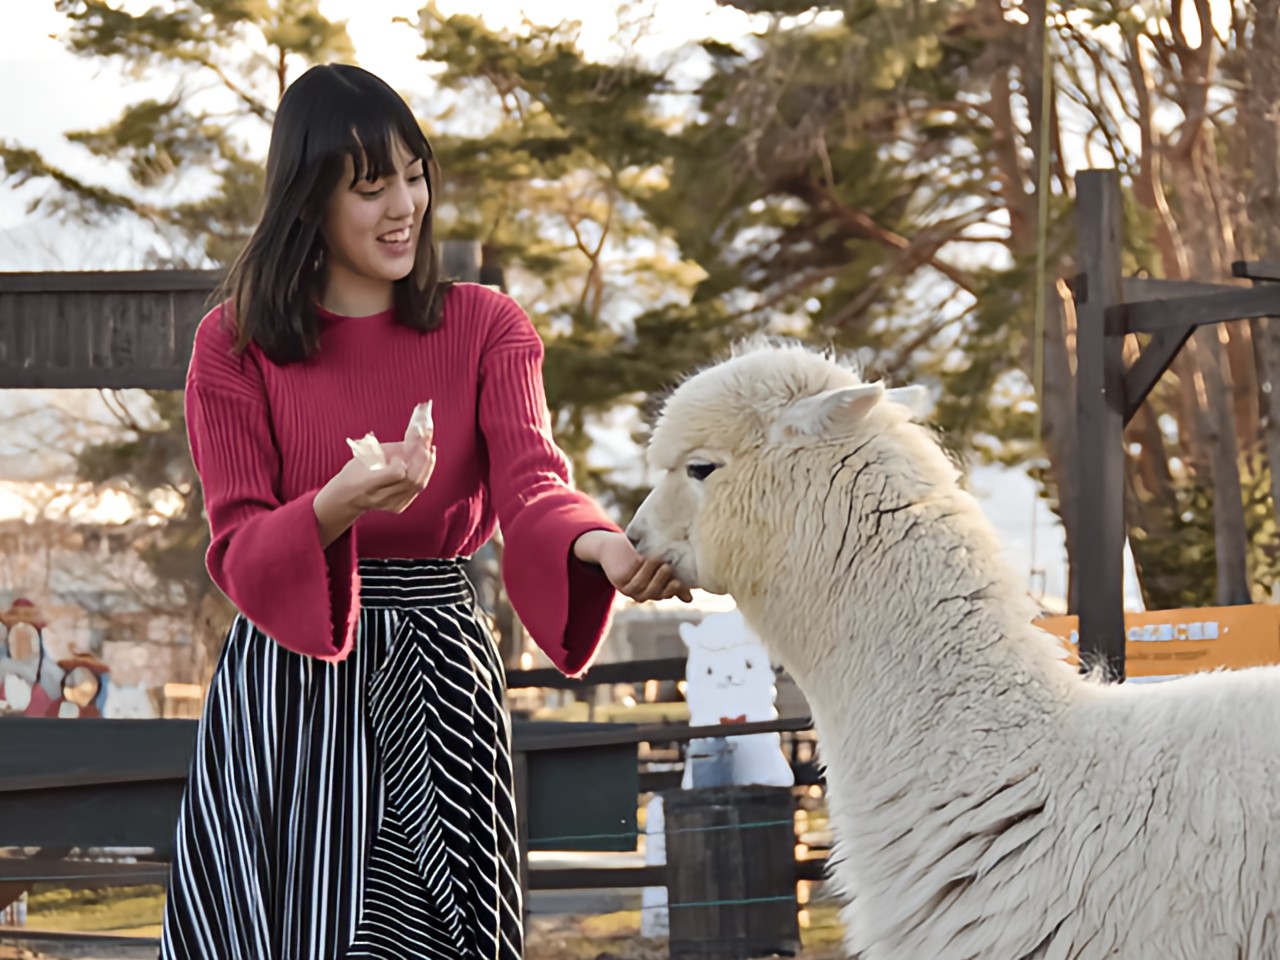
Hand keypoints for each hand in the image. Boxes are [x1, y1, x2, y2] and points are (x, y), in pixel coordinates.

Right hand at [314, 421, 435, 544]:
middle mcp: (380, 497)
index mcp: (368, 483)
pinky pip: (416, 489)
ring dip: (427, 465)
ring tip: (429, 450)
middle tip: (427, 444)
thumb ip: (390, 449)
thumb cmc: (355, 471)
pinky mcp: (399, 507)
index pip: (396, 473)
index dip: (404, 461)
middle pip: (411, 479)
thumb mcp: (365, 455)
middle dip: (422, 459)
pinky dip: (424, 473)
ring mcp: (391, 504)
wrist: (348, 497)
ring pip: (417, 484)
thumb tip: (414, 440)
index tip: (404, 451)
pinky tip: (426, 461)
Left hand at [574, 530, 692, 603]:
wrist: (613, 547)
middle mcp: (641, 593)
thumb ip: (673, 579)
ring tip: (657, 559)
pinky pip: (629, 579)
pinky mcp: (618, 580)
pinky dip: (637, 570)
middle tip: (668, 567)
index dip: (672, 590)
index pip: (665, 594)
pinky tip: (643, 559)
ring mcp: (628, 588)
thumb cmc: (639, 553)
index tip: (679, 582)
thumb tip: (689, 600)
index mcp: (653, 590)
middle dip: (661, 581)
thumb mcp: (658, 565)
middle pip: (653, 593)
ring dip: (649, 574)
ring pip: (641, 586)